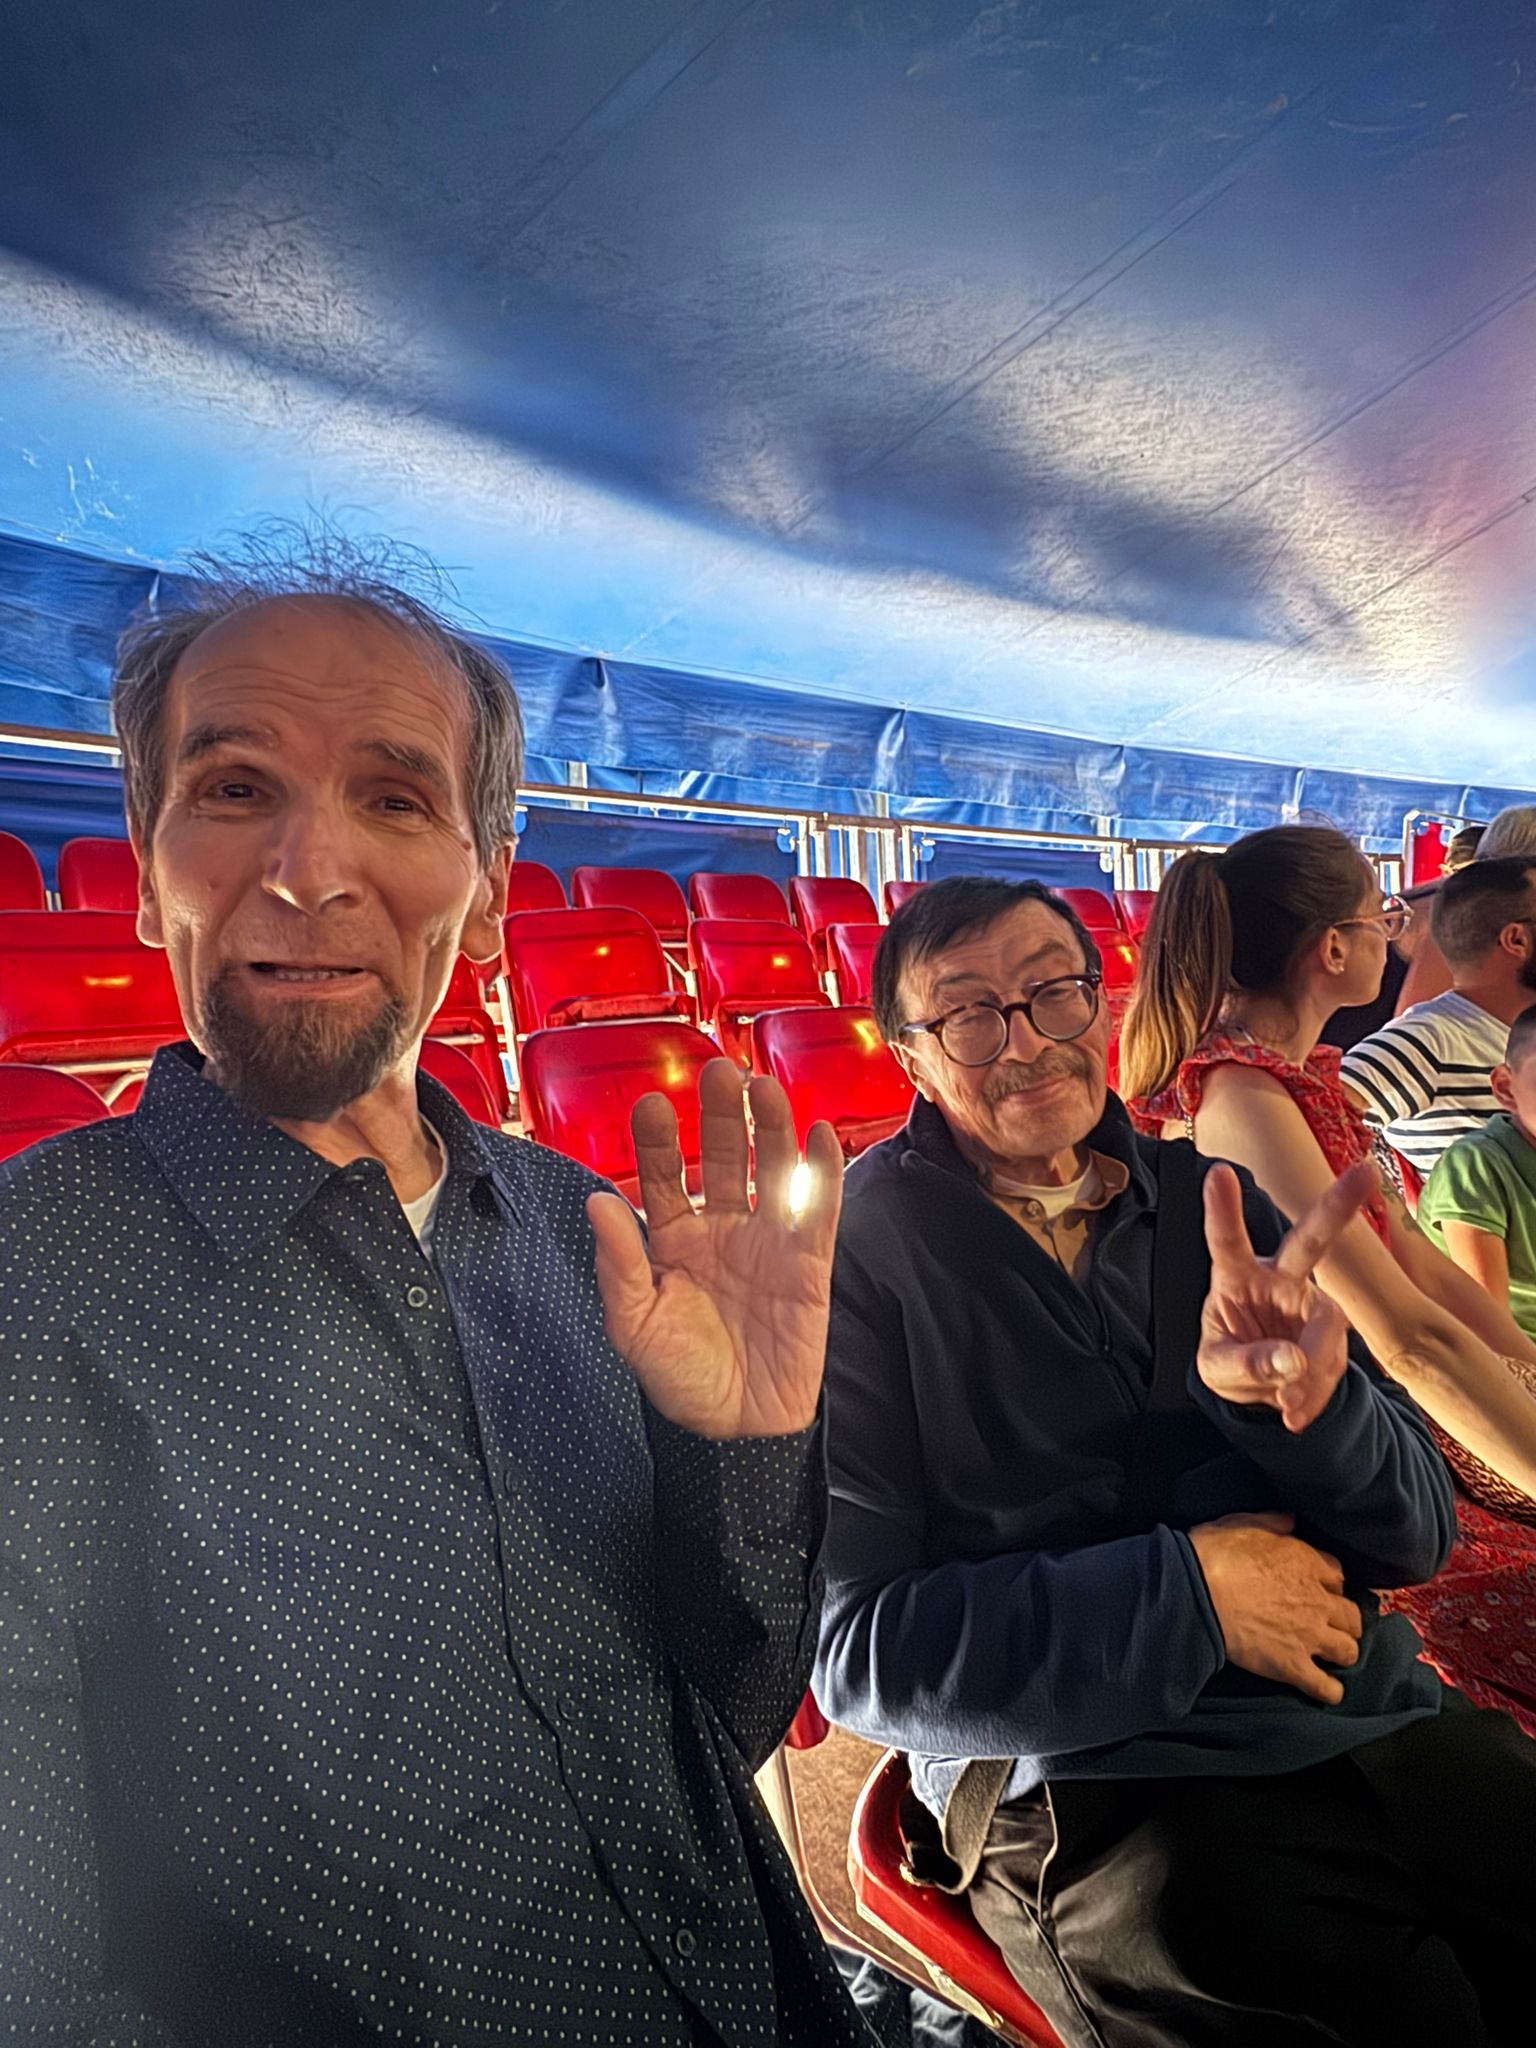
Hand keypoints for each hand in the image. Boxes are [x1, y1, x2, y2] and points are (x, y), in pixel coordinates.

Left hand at [586, 1059, 843, 1439]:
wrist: (738, 1429)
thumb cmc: (681, 1379)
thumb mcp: (634, 1326)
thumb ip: (618, 1264)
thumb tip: (596, 1201)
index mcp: (672, 1240)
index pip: (664, 1176)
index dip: (659, 1141)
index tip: (653, 1105)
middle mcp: (720, 1229)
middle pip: (722, 1157)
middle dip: (719, 1116)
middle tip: (716, 1072)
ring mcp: (766, 1240)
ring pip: (770, 1170)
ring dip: (769, 1128)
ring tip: (762, 1090)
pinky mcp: (808, 1261)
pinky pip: (817, 1207)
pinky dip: (820, 1170)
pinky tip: (817, 1133)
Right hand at [1189, 1512, 1362, 1704]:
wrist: (1197, 1592)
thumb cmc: (1215, 1554)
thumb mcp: (1243, 1523)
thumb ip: (1273, 1522)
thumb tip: (1290, 1520)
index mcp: (1307, 1563)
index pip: (1338, 1576)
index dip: (1329, 1584)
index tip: (1319, 1589)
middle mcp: (1318, 1601)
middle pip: (1352, 1617)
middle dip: (1344, 1622)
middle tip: (1330, 1625)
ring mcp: (1309, 1636)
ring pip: (1348, 1651)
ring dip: (1341, 1653)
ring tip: (1330, 1656)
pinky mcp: (1293, 1666)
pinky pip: (1326, 1687)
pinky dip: (1329, 1691)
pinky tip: (1327, 1690)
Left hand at [1198, 1159, 1374, 1431]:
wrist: (1261, 1391)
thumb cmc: (1230, 1360)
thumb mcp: (1218, 1370)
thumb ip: (1247, 1364)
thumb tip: (1294, 1363)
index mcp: (1236, 1277)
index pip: (1226, 1241)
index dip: (1222, 1209)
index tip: (1215, 1171)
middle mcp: (1279, 1279)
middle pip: (1308, 1242)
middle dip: (1337, 1207)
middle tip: (1367, 1171)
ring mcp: (1311, 1304)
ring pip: (1325, 1328)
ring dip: (1310, 1371)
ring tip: (1287, 1404)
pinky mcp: (1333, 1332)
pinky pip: (1332, 1363)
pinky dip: (1315, 1393)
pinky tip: (1295, 1412)